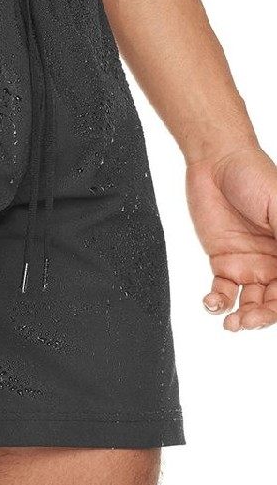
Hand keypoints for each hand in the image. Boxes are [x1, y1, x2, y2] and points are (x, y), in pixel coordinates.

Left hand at [186, 146, 276, 330]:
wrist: (216, 162)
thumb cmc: (255, 177)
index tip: (276, 310)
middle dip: (266, 316)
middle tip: (250, 321)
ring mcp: (251, 263)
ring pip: (253, 301)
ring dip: (244, 316)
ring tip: (233, 322)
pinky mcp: (224, 261)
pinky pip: (225, 290)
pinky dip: (220, 302)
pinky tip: (213, 305)